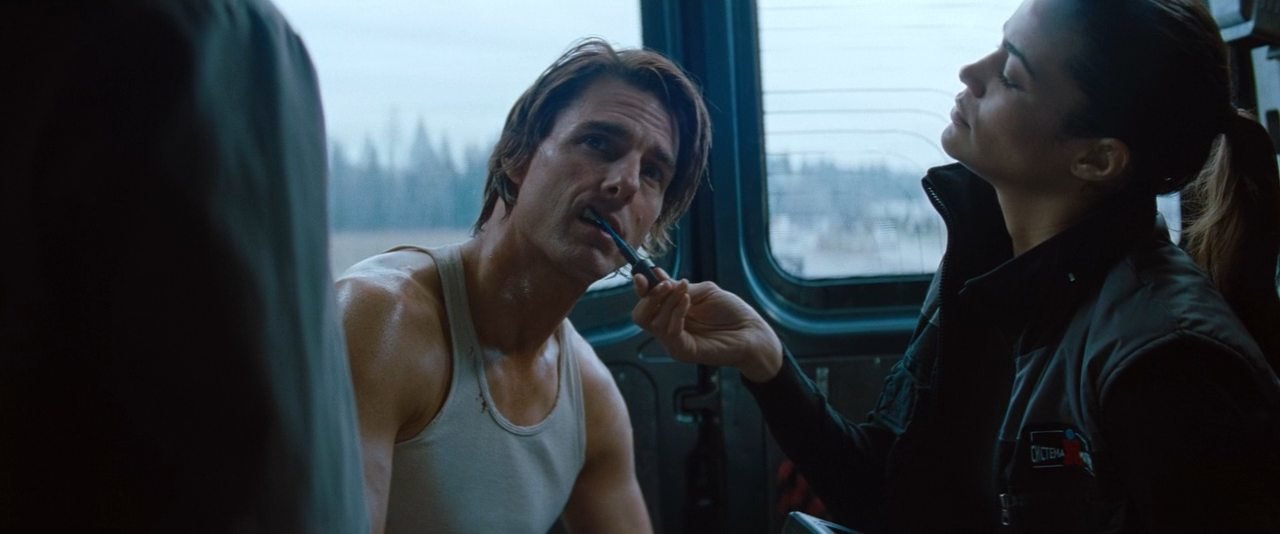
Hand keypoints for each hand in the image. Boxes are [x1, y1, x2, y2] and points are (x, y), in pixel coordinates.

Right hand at [631, 269, 781, 381]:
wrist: (752, 333)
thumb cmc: (732, 312)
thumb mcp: (704, 292)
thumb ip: (681, 288)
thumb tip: (655, 274)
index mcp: (672, 312)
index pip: (646, 302)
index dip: (641, 288)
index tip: (641, 275)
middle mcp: (669, 327)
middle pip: (640, 315)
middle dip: (649, 296)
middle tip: (665, 284)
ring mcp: (674, 341)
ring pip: (652, 322)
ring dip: (667, 301)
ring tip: (684, 289)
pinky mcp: (682, 351)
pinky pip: (669, 332)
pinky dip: (675, 313)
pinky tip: (687, 301)